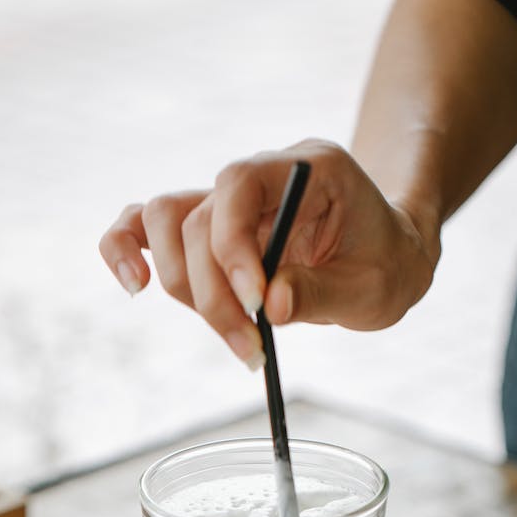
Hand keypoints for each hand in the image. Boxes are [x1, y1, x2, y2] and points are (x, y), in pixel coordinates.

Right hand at [98, 140, 439, 369]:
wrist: (389, 257)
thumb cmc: (386, 265)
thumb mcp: (374, 288)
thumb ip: (322, 292)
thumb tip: (271, 304)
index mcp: (306, 168)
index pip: (239, 184)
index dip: (233, 246)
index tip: (255, 306)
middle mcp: (258, 176)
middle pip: (198, 218)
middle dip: (214, 293)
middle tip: (250, 349)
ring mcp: (227, 202)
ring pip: (166, 226)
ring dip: (184, 290)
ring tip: (234, 339)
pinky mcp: (208, 232)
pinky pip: (145, 226)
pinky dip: (126, 249)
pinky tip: (134, 284)